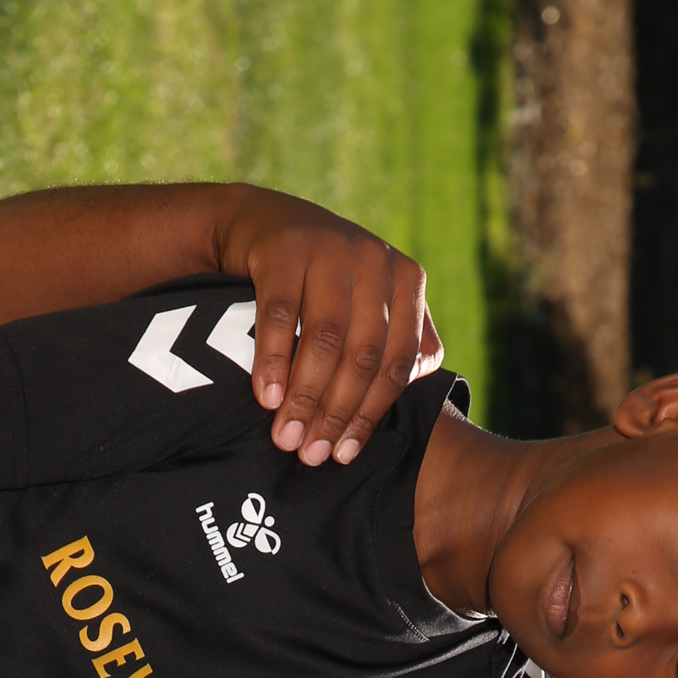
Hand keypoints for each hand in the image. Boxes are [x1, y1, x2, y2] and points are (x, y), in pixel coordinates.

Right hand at [215, 186, 441, 468]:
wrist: (263, 222)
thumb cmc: (323, 280)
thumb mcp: (370, 300)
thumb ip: (401, 336)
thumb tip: (415, 382)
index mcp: (406, 280)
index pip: (397, 363)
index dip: (370, 415)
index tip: (343, 455)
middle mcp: (375, 261)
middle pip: (362, 355)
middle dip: (335, 413)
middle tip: (310, 454)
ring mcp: (331, 249)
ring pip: (325, 339)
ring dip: (304, 396)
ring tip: (284, 437)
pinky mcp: (285, 248)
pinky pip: (281, 315)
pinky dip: (273, 361)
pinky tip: (266, 397)